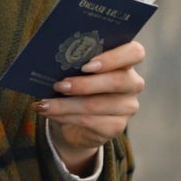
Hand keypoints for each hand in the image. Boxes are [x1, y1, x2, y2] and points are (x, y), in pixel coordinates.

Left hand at [34, 41, 145, 171]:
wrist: (76, 120)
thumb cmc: (77, 83)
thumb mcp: (78, 69)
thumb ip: (76, 60)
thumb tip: (53, 56)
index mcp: (126, 61)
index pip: (135, 53)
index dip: (113, 58)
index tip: (87, 64)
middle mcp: (132, 83)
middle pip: (118, 81)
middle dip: (85, 84)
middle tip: (60, 85)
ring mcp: (127, 107)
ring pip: (97, 104)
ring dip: (66, 104)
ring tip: (45, 102)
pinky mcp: (116, 127)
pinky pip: (89, 121)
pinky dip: (64, 115)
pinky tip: (48, 111)